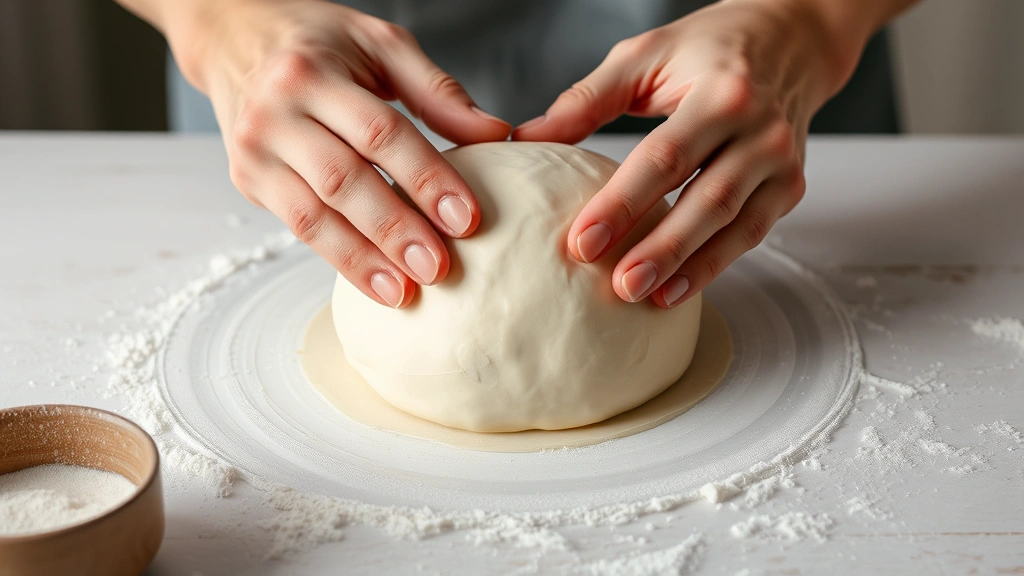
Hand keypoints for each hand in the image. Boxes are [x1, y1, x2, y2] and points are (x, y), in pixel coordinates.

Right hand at [165, 0, 509, 306]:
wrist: (233, 39)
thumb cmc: (318, 42)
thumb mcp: (379, 44)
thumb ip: (437, 90)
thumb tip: (496, 134)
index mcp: (312, 72)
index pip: (380, 132)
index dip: (425, 177)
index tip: (465, 217)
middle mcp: (275, 112)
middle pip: (344, 180)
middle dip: (394, 229)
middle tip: (438, 267)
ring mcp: (255, 152)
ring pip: (313, 216)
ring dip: (363, 259)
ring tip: (406, 291)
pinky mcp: (249, 182)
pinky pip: (298, 228)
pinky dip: (340, 259)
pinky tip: (375, 282)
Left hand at [513, 0, 872, 306]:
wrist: (791, 40)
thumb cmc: (708, 49)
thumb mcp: (645, 55)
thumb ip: (586, 99)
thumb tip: (527, 139)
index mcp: (722, 93)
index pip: (664, 158)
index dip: (622, 203)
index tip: (582, 241)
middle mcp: (761, 130)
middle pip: (706, 200)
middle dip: (661, 249)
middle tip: (619, 286)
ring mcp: (782, 162)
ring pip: (735, 225)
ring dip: (691, 267)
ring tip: (647, 298)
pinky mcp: (789, 187)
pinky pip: (751, 233)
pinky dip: (715, 264)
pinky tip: (678, 288)